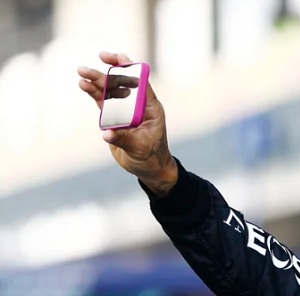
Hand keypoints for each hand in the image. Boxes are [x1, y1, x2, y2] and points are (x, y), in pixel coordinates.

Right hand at [77, 51, 177, 194]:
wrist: (147, 168)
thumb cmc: (151, 156)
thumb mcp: (139, 147)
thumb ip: (123, 138)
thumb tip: (106, 134)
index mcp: (150, 108)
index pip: (140, 83)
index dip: (129, 68)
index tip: (118, 57)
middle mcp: (137, 106)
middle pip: (121, 84)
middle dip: (105, 74)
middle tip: (87, 68)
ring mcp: (124, 111)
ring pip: (109, 92)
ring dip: (96, 82)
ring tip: (81, 74)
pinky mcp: (114, 118)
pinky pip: (103, 102)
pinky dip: (93, 94)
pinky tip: (84, 85)